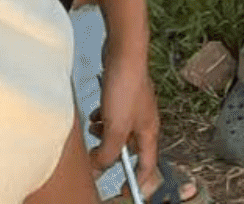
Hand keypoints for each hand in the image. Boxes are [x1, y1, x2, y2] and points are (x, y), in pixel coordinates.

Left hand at [90, 49, 160, 197]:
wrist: (124, 53)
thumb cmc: (126, 87)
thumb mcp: (115, 128)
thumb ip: (108, 152)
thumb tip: (98, 167)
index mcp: (149, 132)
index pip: (147, 165)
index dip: (138, 182)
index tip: (125, 192)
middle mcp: (145, 121)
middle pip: (130, 148)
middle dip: (113, 154)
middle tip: (97, 158)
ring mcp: (134, 107)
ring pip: (119, 131)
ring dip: (105, 135)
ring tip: (93, 131)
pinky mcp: (123, 95)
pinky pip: (112, 115)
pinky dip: (102, 119)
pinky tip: (94, 114)